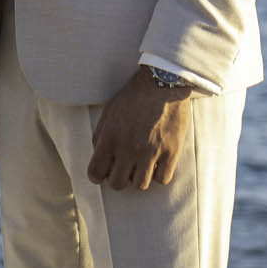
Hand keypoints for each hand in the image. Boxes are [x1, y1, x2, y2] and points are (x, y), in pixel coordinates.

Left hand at [87, 67, 192, 190]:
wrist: (163, 82)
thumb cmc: (134, 96)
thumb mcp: (109, 112)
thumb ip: (100, 136)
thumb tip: (99, 157)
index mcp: (110, 138)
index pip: (95, 173)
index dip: (98, 175)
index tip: (104, 171)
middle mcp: (129, 148)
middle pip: (117, 184)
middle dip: (118, 178)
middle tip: (124, 168)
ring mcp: (151, 152)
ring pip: (140, 185)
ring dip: (139, 177)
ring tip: (141, 163)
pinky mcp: (171, 151)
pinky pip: (162, 179)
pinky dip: (158, 174)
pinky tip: (157, 163)